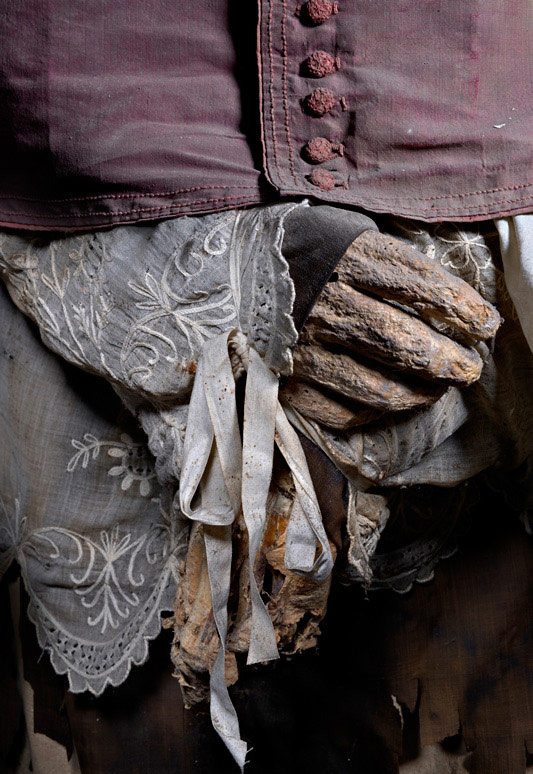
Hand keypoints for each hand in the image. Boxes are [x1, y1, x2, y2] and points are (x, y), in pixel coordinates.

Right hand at [282, 227, 500, 428]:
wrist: (240, 263)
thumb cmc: (311, 249)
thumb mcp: (352, 234)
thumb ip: (397, 263)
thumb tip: (456, 304)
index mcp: (345, 259)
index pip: (417, 285)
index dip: (461, 309)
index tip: (486, 325)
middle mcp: (324, 304)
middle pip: (400, 344)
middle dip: (447, 362)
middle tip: (468, 369)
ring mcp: (303, 347)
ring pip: (375, 388)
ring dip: (419, 395)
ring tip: (436, 390)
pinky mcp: (287, 379)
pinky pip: (340, 412)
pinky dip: (373, 413)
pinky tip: (388, 401)